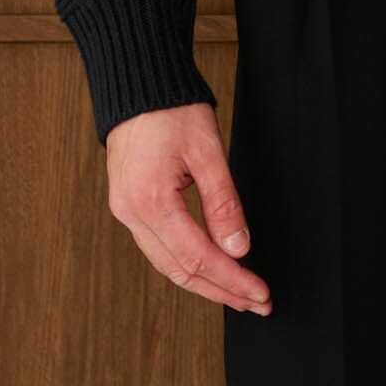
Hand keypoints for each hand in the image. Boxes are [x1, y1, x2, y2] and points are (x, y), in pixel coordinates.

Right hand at [106, 102, 272, 314]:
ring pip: (167, 264)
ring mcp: (125, 211)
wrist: (137, 82)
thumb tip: (238, 248)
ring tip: (238, 291)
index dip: (232, 280)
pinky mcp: (127, 204)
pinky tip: (208, 267)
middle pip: (180, 271)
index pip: (198, 257)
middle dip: (221, 290)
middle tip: (256, 302)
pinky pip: (157, 247)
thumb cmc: (171, 108)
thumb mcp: (207, 150)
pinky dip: (185, 262)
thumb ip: (223, 202)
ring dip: (204, 281)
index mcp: (150, 201)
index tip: (260, 293)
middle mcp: (130, 214)